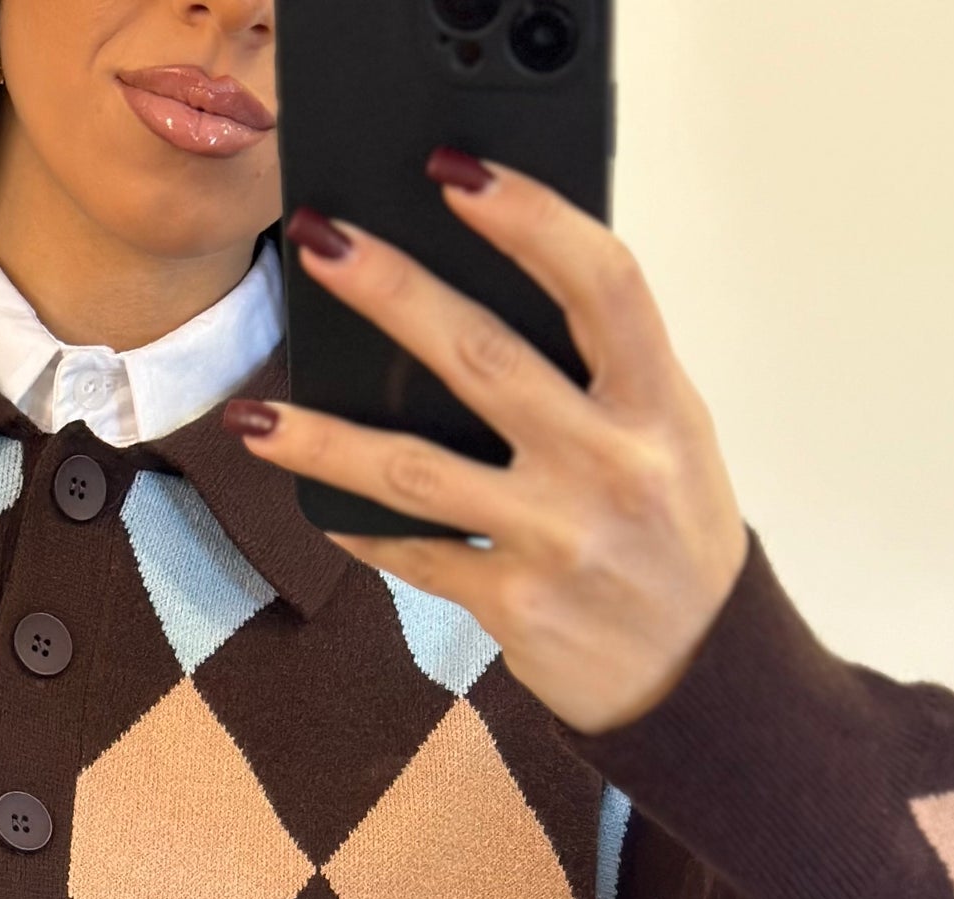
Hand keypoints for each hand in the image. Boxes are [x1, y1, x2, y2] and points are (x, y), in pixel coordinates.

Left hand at [227, 158, 749, 735]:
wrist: (698, 672)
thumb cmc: (673, 533)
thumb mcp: (669, 437)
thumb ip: (602, 372)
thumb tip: (481, 292)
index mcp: (660, 405)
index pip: (603, 284)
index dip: (530, 218)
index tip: (456, 171)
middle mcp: (612, 466)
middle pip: (485, 359)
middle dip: (392, 293)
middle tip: (320, 241)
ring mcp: (559, 540)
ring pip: (418, 471)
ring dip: (325, 439)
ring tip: (255, 415)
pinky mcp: (516, 606)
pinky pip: (416, 555)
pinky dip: (359, 526)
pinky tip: (314, 504)